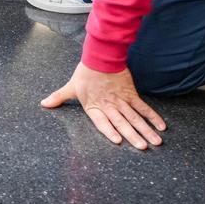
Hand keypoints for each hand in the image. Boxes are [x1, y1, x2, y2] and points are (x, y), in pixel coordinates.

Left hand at [41, 62, 165, 149]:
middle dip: (134, 136)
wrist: (101, 55)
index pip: (102, 122)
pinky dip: (152, 116)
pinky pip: (143, 107)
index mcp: (94, 107)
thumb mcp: (71, 87)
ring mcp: (122, 100)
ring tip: (156, 142)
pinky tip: (161, 126)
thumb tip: (44, 103)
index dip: (109, 131)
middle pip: (122, 122)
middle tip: (143, 147)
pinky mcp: (131, 94)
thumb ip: (59, 97)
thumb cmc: (85, 73)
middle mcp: (109, 105)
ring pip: (135, 117)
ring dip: (146, 129)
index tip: (119, 140)